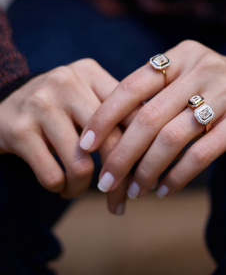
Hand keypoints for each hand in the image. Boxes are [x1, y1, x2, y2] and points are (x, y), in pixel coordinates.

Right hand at [0, 58, 135, 212]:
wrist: (4, 104)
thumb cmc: (58, 108)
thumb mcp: (85, 97)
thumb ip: (118, 113)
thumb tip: (160, 151)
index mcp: (91, 73)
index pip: (131, 116)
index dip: (144, 152)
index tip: (148, 179)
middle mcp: (67, 82)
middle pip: (111, 141)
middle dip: (119, 181)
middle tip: (121, 201)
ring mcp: (41, 104)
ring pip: (81, 164)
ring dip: (82, 189)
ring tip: (77, 190)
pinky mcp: (19, 129)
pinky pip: (52, 174)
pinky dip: (61, 189)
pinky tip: (59, 187)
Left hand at [80, 40, 225, 207]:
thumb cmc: (222, 93)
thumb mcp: (191, 80)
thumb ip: (158, 96)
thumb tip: (112, 133)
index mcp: (180, 56)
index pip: (131, 85)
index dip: (105, 116)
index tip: (85, 144)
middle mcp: (202, 68)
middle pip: (148, 116)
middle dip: (122, 154)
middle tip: (106, 182)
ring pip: (172, 137)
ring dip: (148, 170)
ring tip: (135, 192)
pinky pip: (202, 153)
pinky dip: (179, 175)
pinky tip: (166, 190)